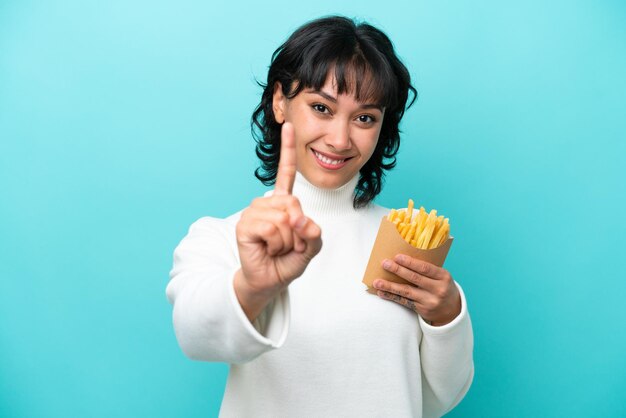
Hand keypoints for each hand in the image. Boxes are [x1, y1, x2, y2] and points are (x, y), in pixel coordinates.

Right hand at [234, 123, 322, 319]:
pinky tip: (266, 248)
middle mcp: (266, 203)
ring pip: (285, 219)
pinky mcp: (244, 224)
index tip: (288, 124)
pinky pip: (272, 228)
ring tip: (276, 248)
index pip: (285, 172)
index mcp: (282, 202)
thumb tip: (299, 219)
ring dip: (287, 241)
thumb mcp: (311, 246)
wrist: (270, 281)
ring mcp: (253, 212)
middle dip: (298, 232)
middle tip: (288, 245)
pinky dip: (276, 244)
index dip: (287, 149)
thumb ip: (314, 232)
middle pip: (294, 205)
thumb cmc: (288, 261)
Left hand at [373, 255, 460, 325]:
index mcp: (443, 276)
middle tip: (384, 264)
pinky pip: (404, 302)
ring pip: (406, 292)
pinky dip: (392, 296)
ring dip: (390, 286)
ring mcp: (430, 301)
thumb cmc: (442, 287)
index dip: (410, 262)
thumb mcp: (441, 276)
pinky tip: (382, 292)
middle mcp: (437, 289)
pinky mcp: (422, 310)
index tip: (397, 257)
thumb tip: (403, 258)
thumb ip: (427, 269)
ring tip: (377, 282)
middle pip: (414, 278)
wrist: (452, 311)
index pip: (425, 268)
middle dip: (398, 270)